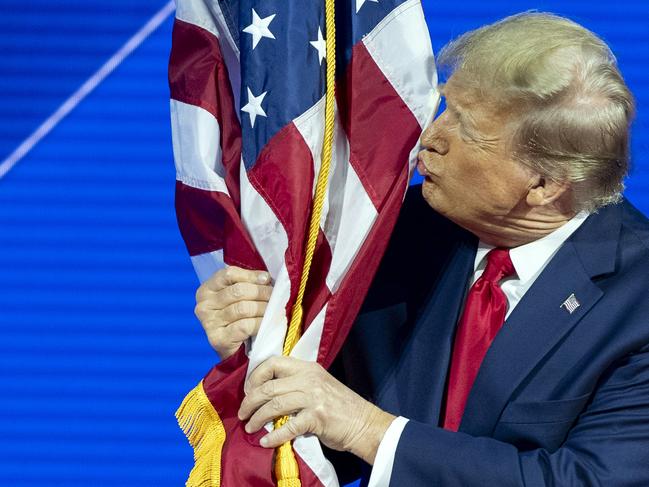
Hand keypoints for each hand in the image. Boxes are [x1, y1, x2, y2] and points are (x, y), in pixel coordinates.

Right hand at [194, 266, 271, 359]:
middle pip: (238, 291)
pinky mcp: (218, 339)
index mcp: (206, 290)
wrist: (237, 351)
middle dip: (262, 292)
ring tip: (274, 309)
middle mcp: (203, 305)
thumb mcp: (239, 297)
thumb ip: (247, 283)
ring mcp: (209, 323)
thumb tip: (265, 277)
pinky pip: (245, 325)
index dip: (251, 275)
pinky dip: (260, 323)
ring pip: (244, 308)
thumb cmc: (240, 319)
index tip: (267, 279)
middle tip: (275, 296)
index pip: (228, 274)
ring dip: (264, 308)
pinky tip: (266, 324)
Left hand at [238, 356, 395, 464]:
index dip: (256, 376)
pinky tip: (266, 441)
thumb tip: (266, 393)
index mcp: (308, 368)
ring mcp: (313, 397)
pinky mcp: (317, 417)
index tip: (248, 391)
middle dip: (250, 401)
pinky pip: (287, 427)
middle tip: (242, 414)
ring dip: (257, 418)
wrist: (364, 424)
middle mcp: (309, 378)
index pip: (274, 362)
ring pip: (274, 405)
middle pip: (269, 386)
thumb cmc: (340, 407)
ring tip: (250, 428)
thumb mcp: (318, 385)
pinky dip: (273, 436)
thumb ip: (296, 384)